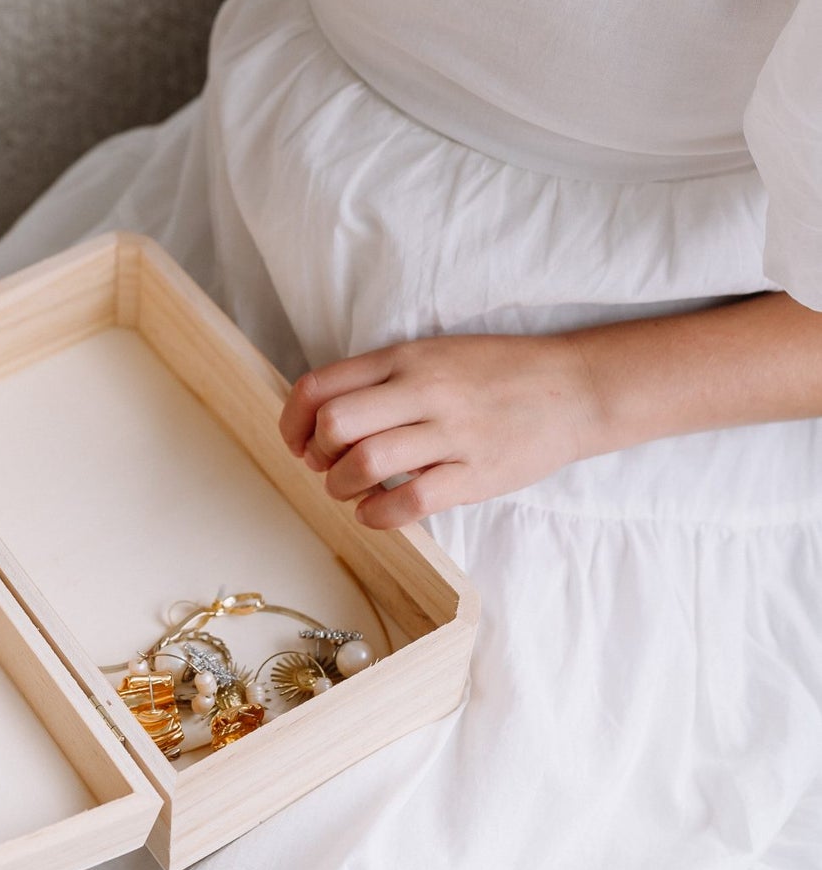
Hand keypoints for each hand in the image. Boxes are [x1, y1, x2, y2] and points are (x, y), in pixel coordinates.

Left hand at [278, 331, 597, 528]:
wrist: (575, 388)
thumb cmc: (498, 374)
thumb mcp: (435, 354)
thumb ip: (384, 378)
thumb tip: (326, 418)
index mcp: (406, 357)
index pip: (320, 385)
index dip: (293, 421)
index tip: (298, 442)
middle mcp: (423, 389)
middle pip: (334, 424)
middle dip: (316, 455)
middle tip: (326, 467)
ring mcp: (451, 432)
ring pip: (365, 463)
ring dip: (342, 487)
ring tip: (351, 492)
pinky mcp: (476, 474)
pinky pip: (410, 502)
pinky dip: (378, 515)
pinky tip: (376, 512)